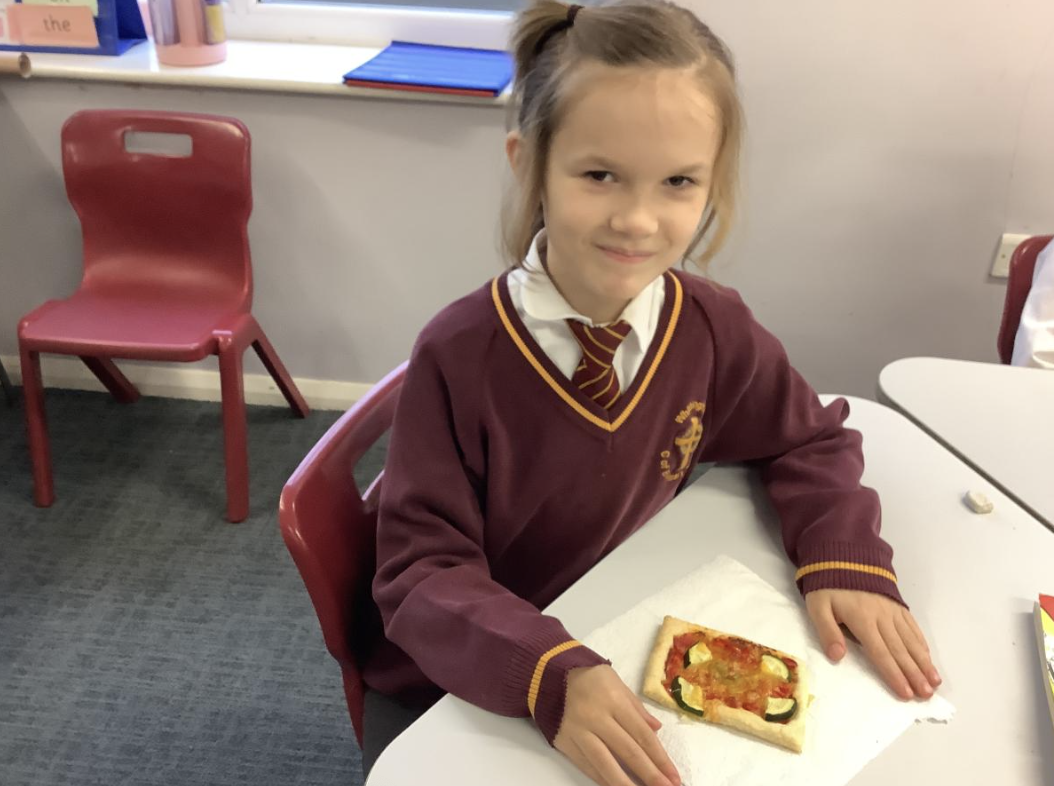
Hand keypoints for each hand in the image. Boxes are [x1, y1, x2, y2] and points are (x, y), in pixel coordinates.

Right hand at [554, 665, 680, 785]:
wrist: (547, 673)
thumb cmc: (589, 676)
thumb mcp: (617, 683)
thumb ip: (637, 708)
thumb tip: (657, 730)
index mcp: (614, 701)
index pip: (642, 735)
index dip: (660, 759)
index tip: (674, 777)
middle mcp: (597, 718)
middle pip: (628, 752)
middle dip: (650, 775)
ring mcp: (579, 732)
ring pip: (606, 764)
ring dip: (626, 784)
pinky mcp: (565, 742)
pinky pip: (587, 766)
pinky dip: (603, 779)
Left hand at [805, 588, 941, 699]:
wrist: (843, 555)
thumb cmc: (828, 585)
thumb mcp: (817, 606)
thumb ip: (827, 631)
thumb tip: (837, 657)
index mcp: (862, 620)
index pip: (880, 653)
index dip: (893, 674)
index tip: (906, 694)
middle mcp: (882, 617)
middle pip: (900, 650)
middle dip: (914, 674)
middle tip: (927, 695)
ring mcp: (893, 611)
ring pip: (911, 640)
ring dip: (924, 662)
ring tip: (935, 682)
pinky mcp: (898, 605)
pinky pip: (913, 627)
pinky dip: (922, 644)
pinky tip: (928, 657)